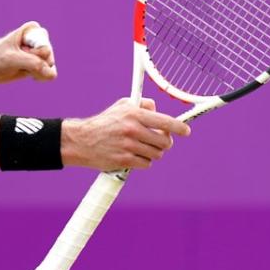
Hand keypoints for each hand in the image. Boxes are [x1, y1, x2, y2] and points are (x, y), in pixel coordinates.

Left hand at [0, 21, 56, 86]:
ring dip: (36, 72)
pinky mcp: (38, 64)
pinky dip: (39, 77)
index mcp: (33, 30)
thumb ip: (34, 64)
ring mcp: (39, 53)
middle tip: (17, 62)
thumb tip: (53, 76)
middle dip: (34, 65)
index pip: (45, 48)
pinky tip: (27, 74)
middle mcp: (39, 40)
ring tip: (20, 67)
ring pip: (50, 67)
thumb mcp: (13, 59)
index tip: (17, 52)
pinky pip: (49, 73)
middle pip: (49, 58)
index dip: (32, 55)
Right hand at [62, 98, 190, 170]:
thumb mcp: (121, 106)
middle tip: (157, 141)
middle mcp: (133, 129)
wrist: (82, 141)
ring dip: (152, 153)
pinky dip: (143, 162)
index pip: (165, 121)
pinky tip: (133, 156)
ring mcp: (129, 146)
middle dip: (164, 143)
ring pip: (157, 154)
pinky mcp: (125, 160)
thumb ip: (142, 105)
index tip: (186, 131)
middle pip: (164, 141)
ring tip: (140, 148)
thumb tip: (158, 110)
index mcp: (134, 114)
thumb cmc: (104, 123)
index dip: (179, 127)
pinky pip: (146, 164)